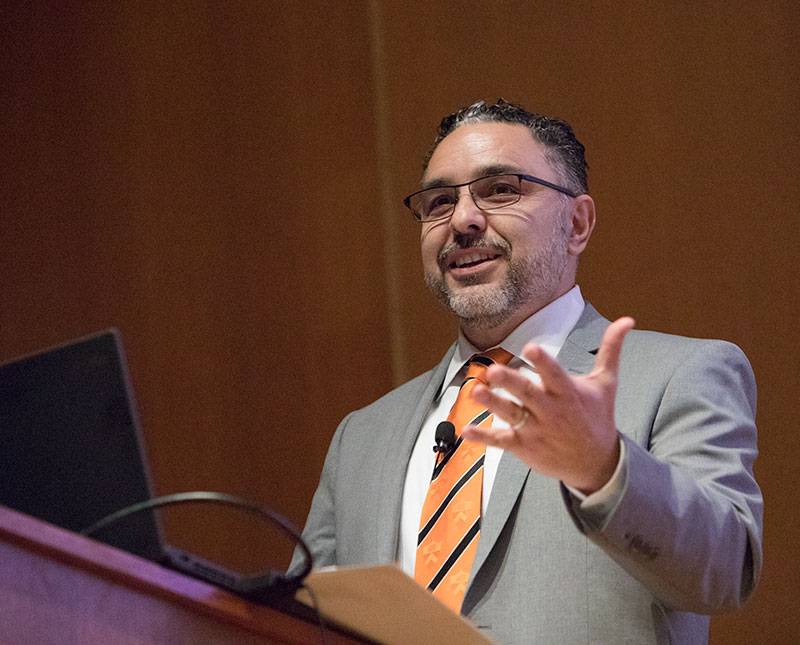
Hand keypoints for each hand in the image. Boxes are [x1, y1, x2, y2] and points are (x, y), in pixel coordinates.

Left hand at [462, 317, 634, 493]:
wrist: (597, 465)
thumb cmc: (598, 417)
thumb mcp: (606, 383)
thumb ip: (611, 350)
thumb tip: (627, 319)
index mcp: (568, 393)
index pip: (554, 374)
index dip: (543, 362)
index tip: (530, 348)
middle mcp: (550, 411)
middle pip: (527, 394)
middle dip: (510, 383)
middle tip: (493, 371)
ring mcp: (536, 430)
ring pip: (510, 415)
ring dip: (492, 404)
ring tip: (476, 391)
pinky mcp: (524, 446)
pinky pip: (501, 441)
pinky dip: (483, 437)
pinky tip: (466, 430)